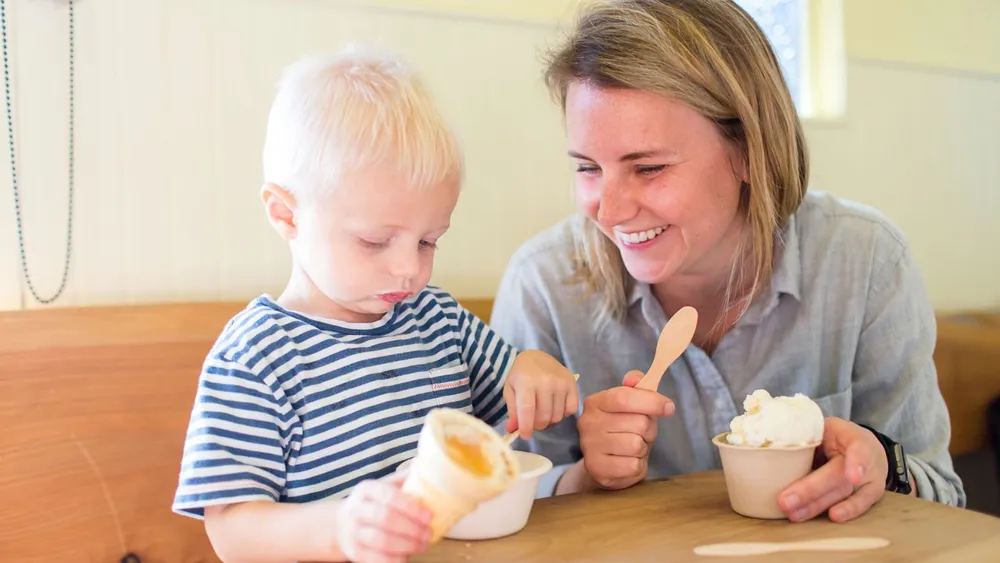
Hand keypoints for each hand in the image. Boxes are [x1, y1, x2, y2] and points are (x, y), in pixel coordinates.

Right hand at [336, 471, 432, 562]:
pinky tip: (407, 556)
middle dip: (411, 527)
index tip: (429, 515)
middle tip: (428, 533)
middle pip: (385, 518)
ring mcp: (353, 532)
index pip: (388, 495)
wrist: (343, 524)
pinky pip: (376, 559)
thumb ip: (404, 480)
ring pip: (381, 541)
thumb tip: (433, 469)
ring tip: (422, 545)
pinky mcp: (355, 552)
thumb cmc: (373, 503)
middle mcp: (356, 509)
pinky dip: (395, 559)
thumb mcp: (384, 486)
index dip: (410, 507)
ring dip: (406, 545)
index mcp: (366, 489)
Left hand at [503, 350, 579, 438]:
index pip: (527, 409)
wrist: (537, 357)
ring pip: (557, 416)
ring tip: (542, 412)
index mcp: (526, 381)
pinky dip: (563, 413)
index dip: (526, 426)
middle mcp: (546, 381)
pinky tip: (555, 406)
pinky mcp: (572, 383)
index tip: (525, 436)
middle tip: (532, 422)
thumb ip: (512, 411)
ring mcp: (561, 382)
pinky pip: (571, 410)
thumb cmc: (521, 375)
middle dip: (537, 425)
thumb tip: (513, 430)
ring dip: (549, 421)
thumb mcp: (510, 390)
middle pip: (544, 417)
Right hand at [577, 370, 674, 489]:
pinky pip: (633, 465)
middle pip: (637, 423)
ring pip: (636, 445)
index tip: (668, 407)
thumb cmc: (621, 429)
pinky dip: (637, 465)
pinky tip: (628, 461)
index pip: (624, 397)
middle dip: (649, 429)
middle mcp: (588, 423)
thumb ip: (635, 388)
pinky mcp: (597, 468)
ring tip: (633, 448)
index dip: (651, 401)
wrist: (604, 463)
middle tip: (642, 433)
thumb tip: (636, 378)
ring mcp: (590, 447)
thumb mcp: (629, 406)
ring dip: (643, 448)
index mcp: (595, 402)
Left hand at [778, 417, 887, 522]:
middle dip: (810, 490)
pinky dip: (846, 511)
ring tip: (794, 513)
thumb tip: (766, 443)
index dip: (855, 462)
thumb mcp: (825, 427)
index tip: (852, 477)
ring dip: (817, 505)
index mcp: (850, 436)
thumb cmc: (838, 436)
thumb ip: (804, 434)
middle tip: (785, 501)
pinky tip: (831, 517)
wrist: (868, 445)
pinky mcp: (871, 494)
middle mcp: (866, 458)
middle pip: (837, 476)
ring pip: (843, 493)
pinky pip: (859, 505)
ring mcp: (870, 477)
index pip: (857, 448)